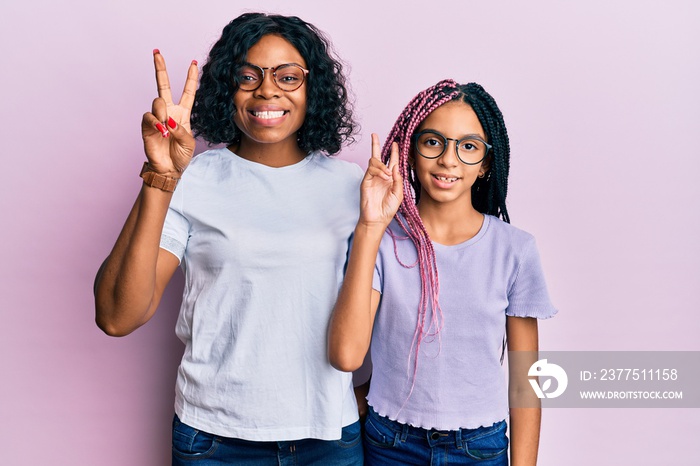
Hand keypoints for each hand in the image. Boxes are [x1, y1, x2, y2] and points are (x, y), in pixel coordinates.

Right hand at [141, 51, 197, 175]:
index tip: (194, 63)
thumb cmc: (181, 156)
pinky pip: (149, 116)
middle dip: (160, 68)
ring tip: (166, 128)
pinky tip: (161, 130)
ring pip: (157, 101)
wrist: (169, 169)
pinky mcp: (147, 126)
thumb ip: (181, 130)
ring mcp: (157, 117)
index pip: (187, 92)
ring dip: (163, 113)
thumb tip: (167, 121)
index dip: (191, 78)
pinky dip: (156, 122)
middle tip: (157, 53)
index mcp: (183, 114)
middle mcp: (169, 112)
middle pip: (163, 85)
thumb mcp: (189, 142)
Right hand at [359, 134, 403, 227]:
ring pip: (374, 161)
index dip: (394, 152)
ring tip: (387, 175)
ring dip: (382, 165)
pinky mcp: (366, 181)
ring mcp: (372, 178)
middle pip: (378, 156)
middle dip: (375, 145)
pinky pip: (371, 169)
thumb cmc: (389, 208)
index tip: (396, 143)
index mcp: (390, 178)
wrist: (378, 219)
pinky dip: (379, 171)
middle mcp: (381, 175)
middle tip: (374, 135)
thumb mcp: (399, 194)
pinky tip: (384, 177)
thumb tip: (395, 166)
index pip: (392, 161)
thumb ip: (398, 180)